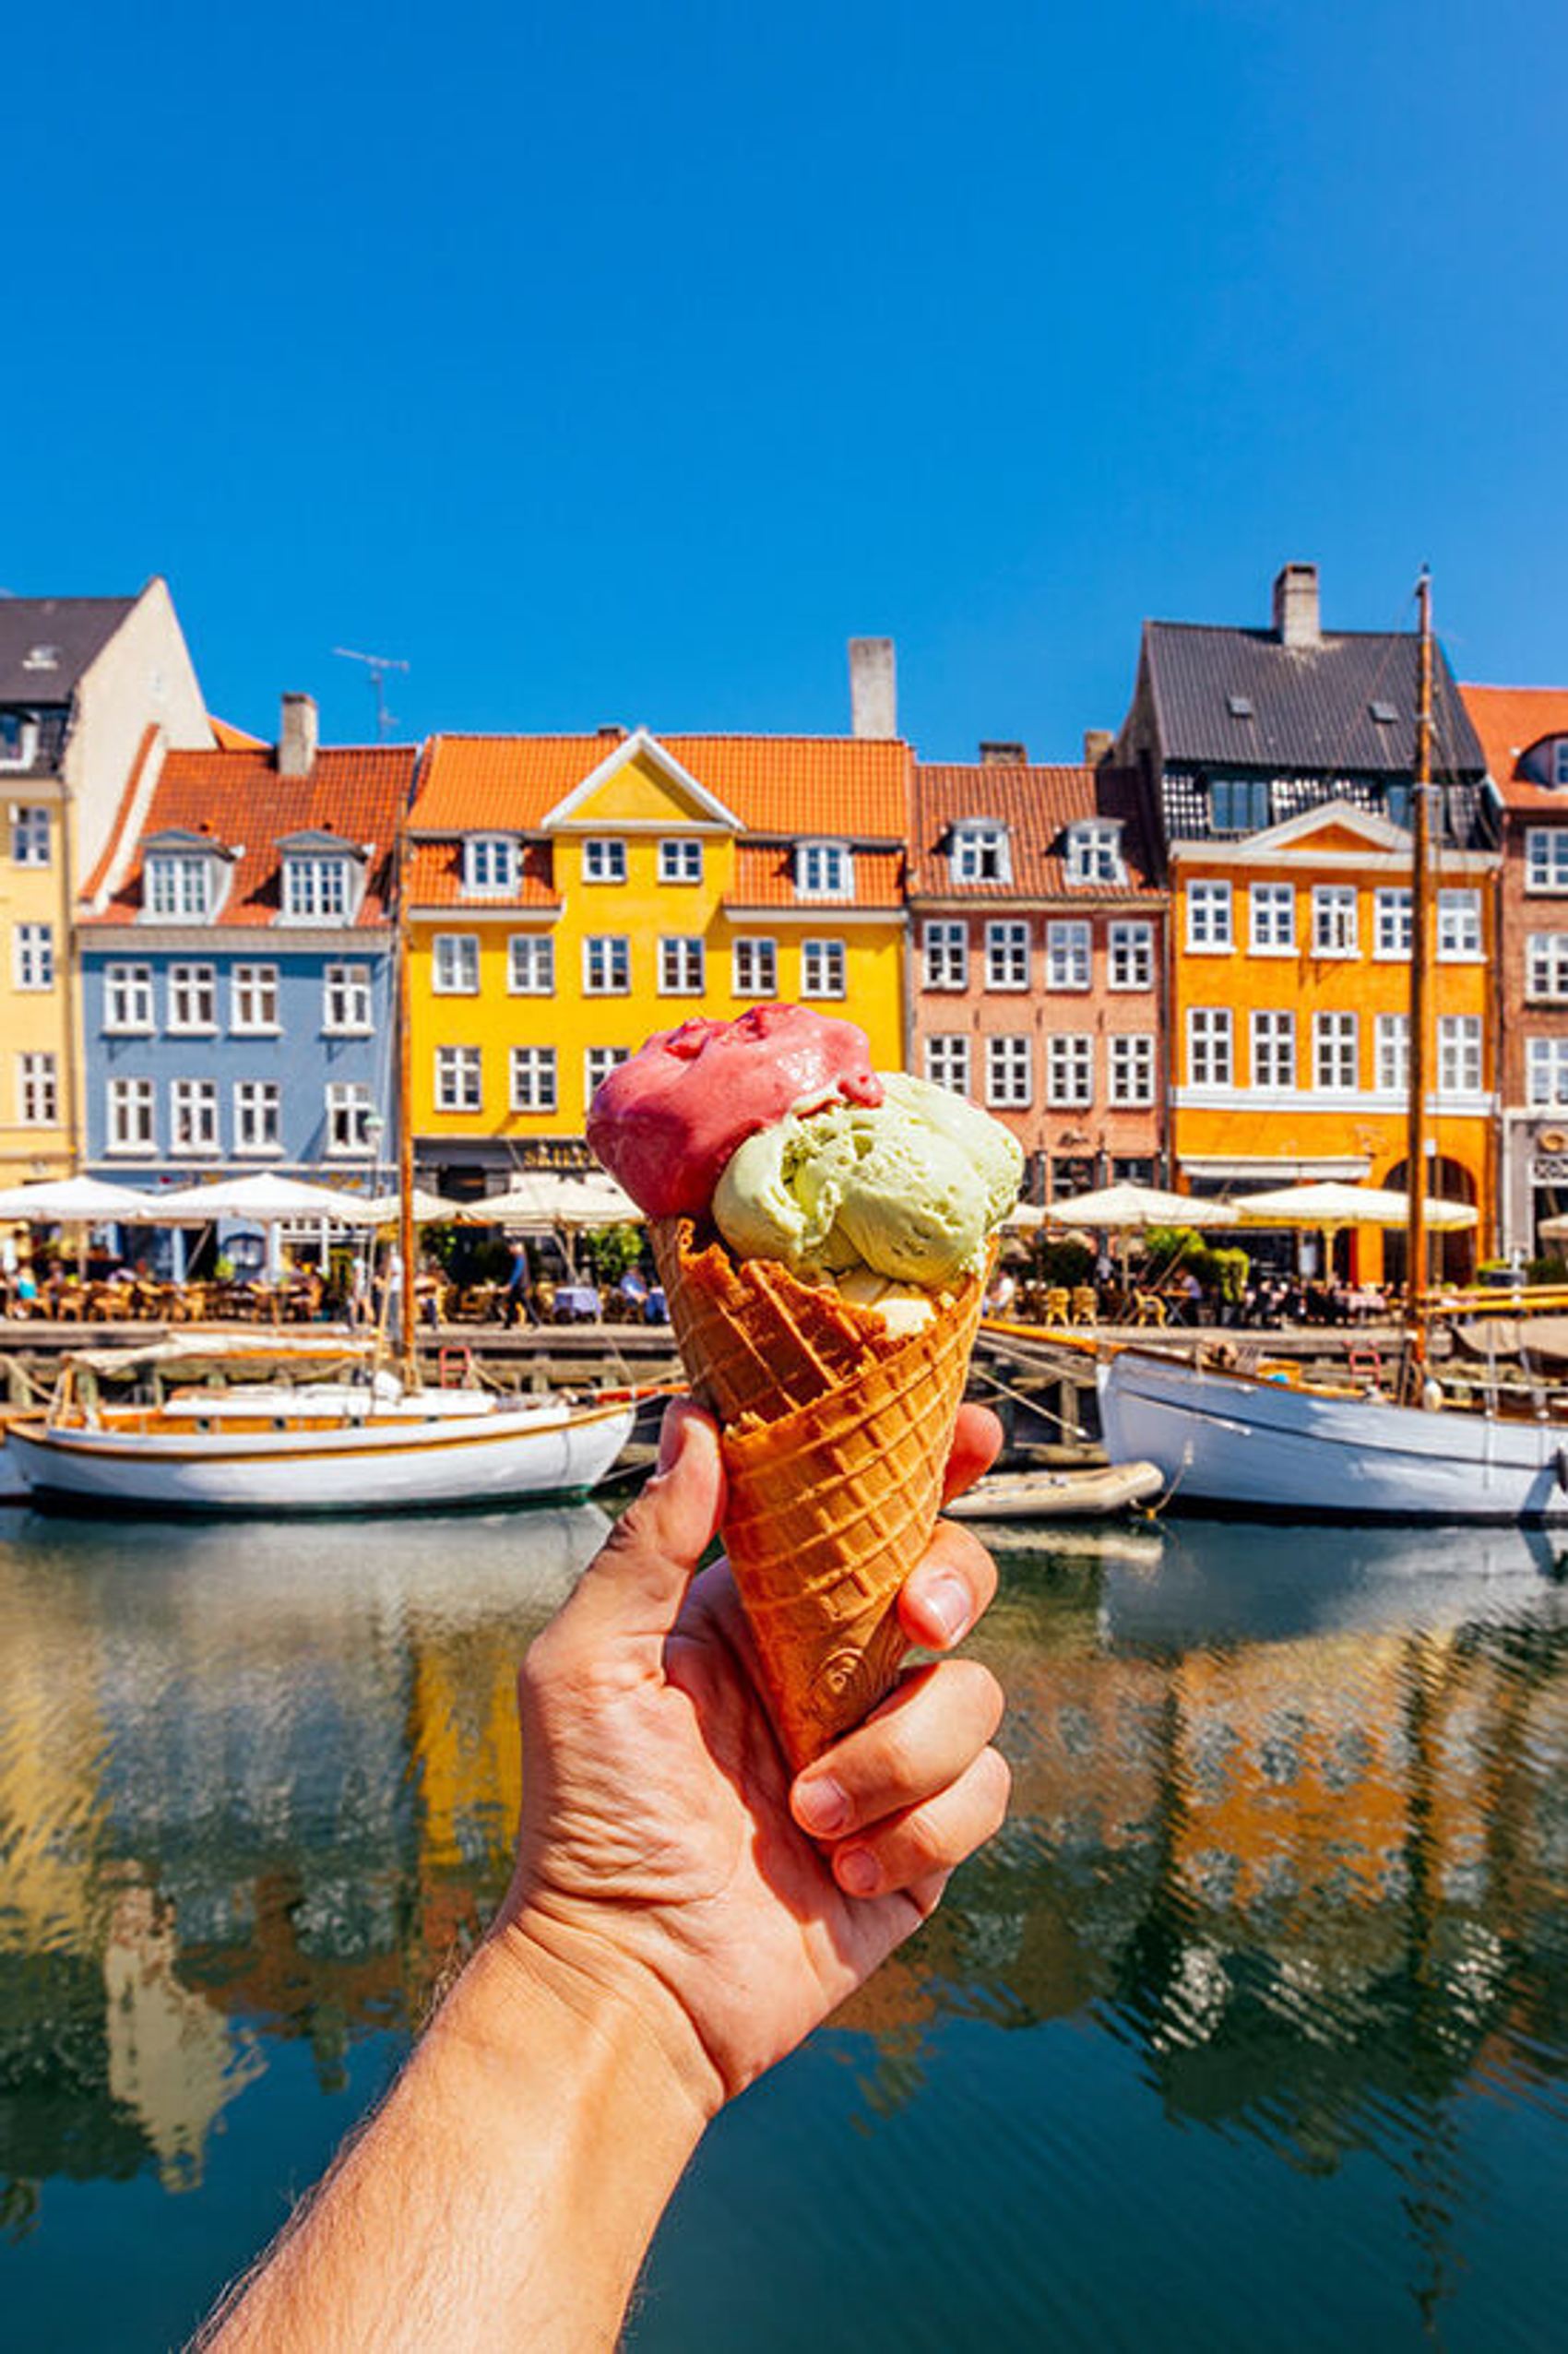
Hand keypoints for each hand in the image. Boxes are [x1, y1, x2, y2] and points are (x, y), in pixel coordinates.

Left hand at [496, 1398, 1008, 2115]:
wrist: (632, 1983)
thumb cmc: (585, 1823)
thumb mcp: (588, 1668)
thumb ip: (646, 1546)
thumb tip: (697, 1420)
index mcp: (761, 1617)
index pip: (857, 1512)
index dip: (921, 1460)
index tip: (966, 1429)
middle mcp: (831, 1674)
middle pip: (949, 1578)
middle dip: (950, 1584)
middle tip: (910, 1625)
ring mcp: (883, 1756)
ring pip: (973, 1694)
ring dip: (900, 1753)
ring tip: (810, 1813)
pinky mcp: (923, 1841)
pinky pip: (984, 1794)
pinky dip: (920, 1828)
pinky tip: (841, 1869)